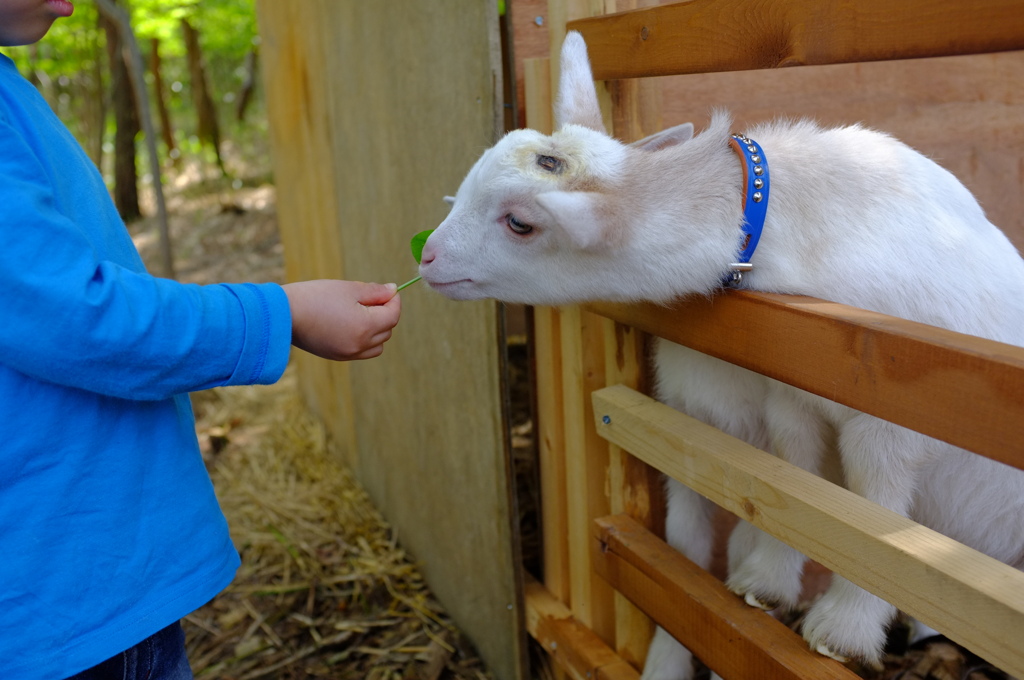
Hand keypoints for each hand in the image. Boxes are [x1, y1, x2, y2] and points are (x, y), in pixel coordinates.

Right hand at [282, 280, 401, 360]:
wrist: (282, 315)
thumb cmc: (315, 297)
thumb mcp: (348, 289)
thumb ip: (374, 292)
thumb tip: (393, 291)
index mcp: (365, 327)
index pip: (393, 316)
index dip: (394, 301)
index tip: (388, 291)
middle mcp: (360, 345)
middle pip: (387, 331)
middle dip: (385, 314)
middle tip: (371, 298)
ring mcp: (348, 354)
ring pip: (377, 345)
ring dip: (377, 330)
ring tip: (360, 312)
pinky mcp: (337, 356)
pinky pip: (361, 351)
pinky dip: (363, 340)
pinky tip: (350, 324)